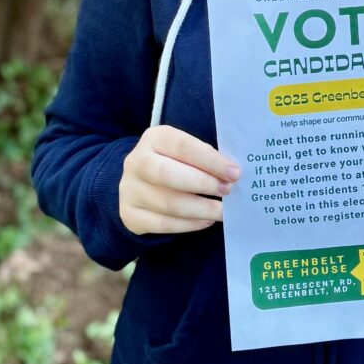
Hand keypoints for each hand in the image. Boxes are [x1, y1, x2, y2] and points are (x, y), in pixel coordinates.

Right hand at [119, 126, 240, 233]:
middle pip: (168, 174)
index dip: (210, 161)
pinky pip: (162, 224)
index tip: (234, 173)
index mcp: (154, 138)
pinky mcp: (130, 214)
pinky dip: (189, 224)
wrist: (138, 183)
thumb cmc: (173, 162)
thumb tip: (230, 172)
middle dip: (203, 184)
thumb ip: (203, 156)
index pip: (183, 146)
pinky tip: (206, 220)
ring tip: (222, 211)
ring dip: (200, 209)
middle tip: (227, 191)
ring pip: (167, 203)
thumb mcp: (184, 150)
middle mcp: (136, 161)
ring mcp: (130, 189)